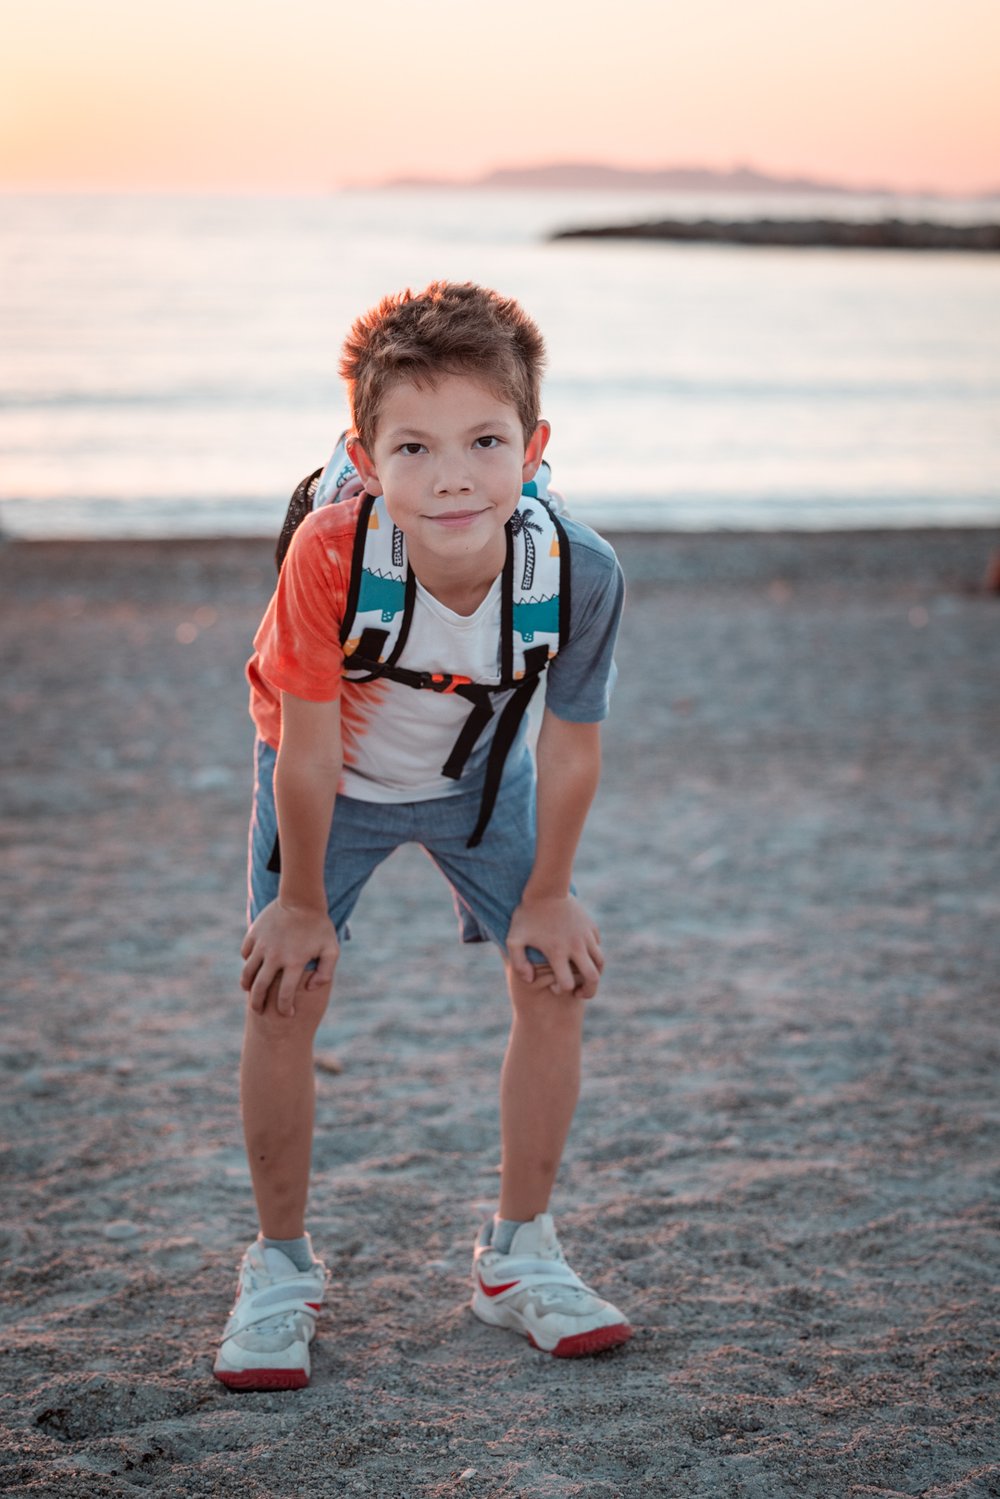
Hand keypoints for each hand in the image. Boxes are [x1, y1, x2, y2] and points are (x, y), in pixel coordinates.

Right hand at [239, 899, 338, 1015]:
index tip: (287, 1013)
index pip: (284, 994)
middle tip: (259, 1011)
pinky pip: (245, 953)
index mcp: (294, 962)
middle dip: (258, 1004)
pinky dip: (248, 962)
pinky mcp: (254, 934)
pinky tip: (253, 966)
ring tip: (250, 991)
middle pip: (260, 988)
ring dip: (247, 985)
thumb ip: (326, 972)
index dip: (284, 1008)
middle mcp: (275, 956)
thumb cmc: (319, 926)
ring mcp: (262, 945)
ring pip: (247, 972)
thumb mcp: (332, 949)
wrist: (302, 898)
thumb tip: (311, 988)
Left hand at [506, 894, 603, 998]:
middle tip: (580, 993)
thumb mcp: (514, 939)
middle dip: (589, 991)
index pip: (567, 983)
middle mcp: (575, 946)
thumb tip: (529, 980)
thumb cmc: (527, 915)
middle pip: (593, 978)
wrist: (546, 888)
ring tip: (584, 977)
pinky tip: (581, 954)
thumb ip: (518, 962)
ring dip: (594, 974)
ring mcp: (585, 936)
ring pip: (601, 963)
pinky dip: (593, 955)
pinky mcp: (591, 927)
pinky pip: (598, 946)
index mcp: (557, 951)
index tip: (554, 985)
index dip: (561, 990)